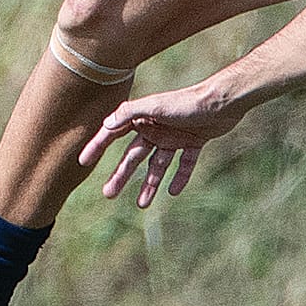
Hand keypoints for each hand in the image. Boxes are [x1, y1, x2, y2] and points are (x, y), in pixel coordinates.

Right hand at [79, 78, 241, 206]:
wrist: (223, 101)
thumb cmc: (187, 101)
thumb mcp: (155, 106)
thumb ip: (129, 113)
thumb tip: (105, 125)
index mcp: (142, 118)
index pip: (113, 134)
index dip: (97, 146)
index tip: (83, 162)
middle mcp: (155, 128)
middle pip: (133, 156)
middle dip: (120, 175)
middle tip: (108, 194)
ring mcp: (174, 136)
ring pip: (157, 165)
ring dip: (149, 184)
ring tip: (142, 205)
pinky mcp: (193, 142)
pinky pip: (183, 164)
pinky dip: (179, 177)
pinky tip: (173, 192)